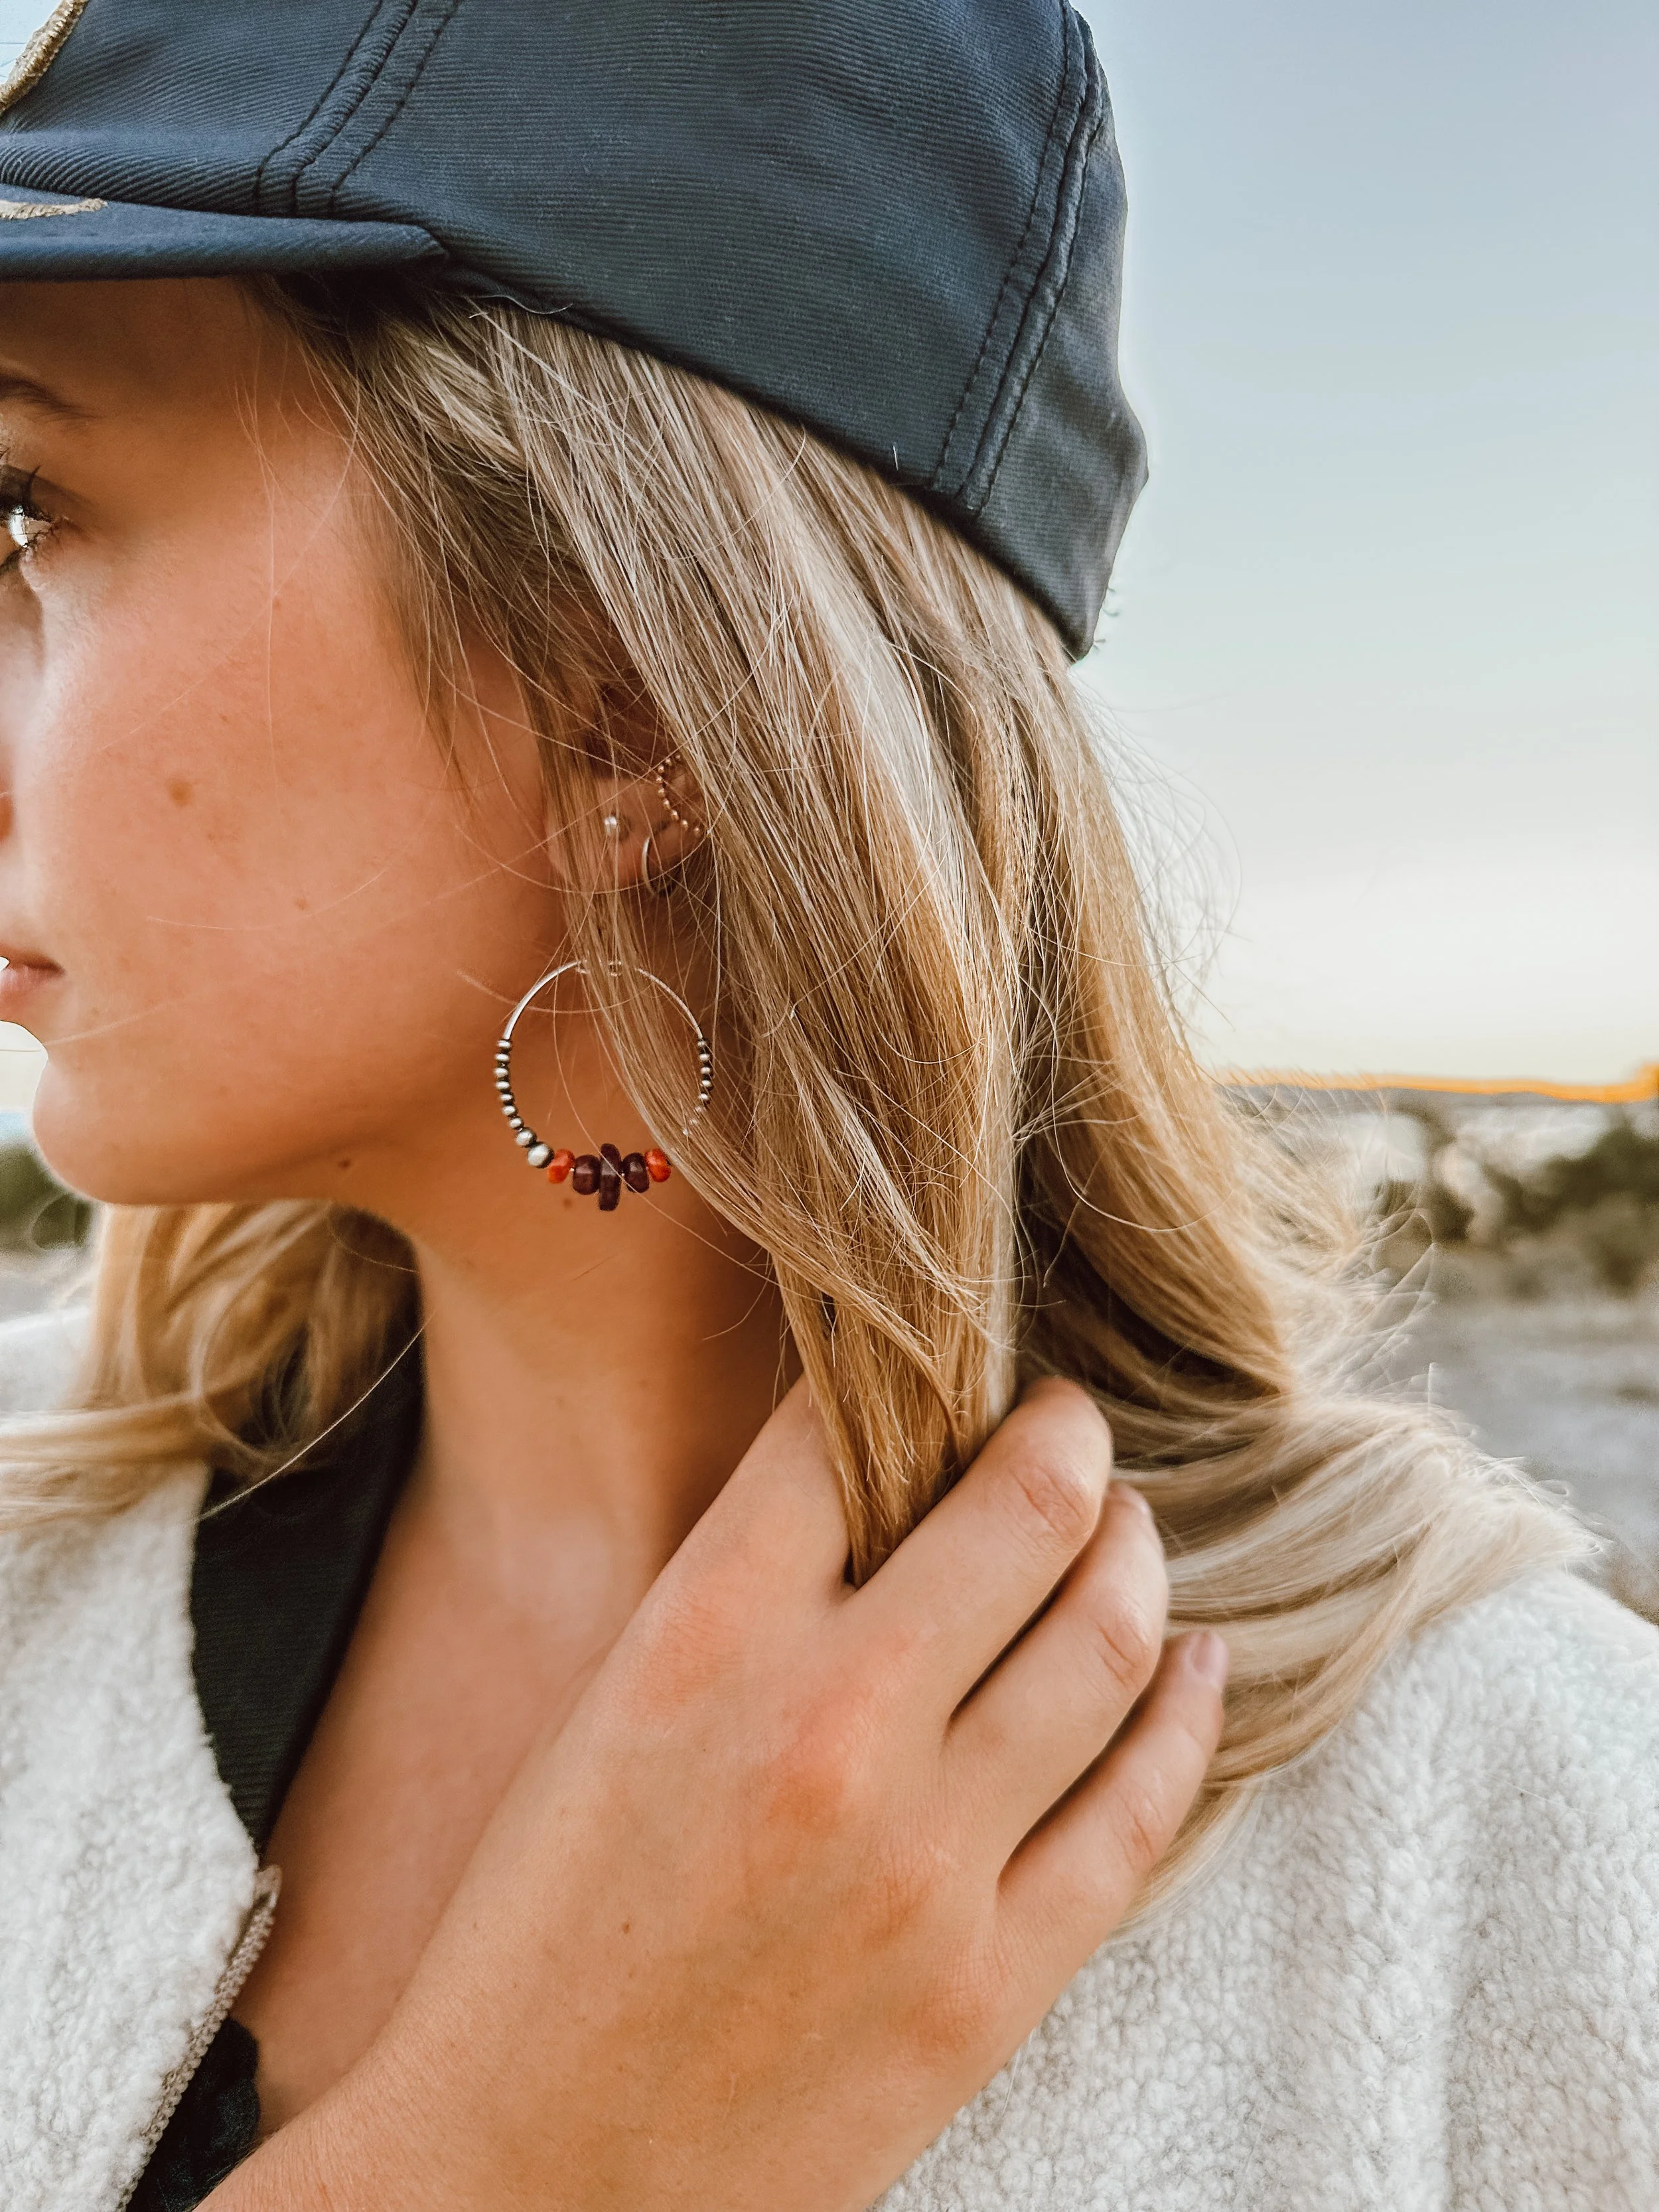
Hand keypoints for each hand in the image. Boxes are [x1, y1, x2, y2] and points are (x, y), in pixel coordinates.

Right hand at [209, 1379, 1226, 2210]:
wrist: (523, 2184)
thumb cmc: (535, 1942)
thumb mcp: (603, 1719)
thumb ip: (740, 1599)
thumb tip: (881, 1492)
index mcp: (698, 1644)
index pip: (841, 1434)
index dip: (901, 1375)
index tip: (940, 1371)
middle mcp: (828, 1728)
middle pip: (1023, 1510)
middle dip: (1065, 1438)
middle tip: (1071, 1423)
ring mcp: (926, 1864)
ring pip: (1109, 1639)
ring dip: (1135, 1554)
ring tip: (1127, 1528)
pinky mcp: (989, 1987)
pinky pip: (1141, 1810)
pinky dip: (1186, 1712)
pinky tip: (1197, 1664)